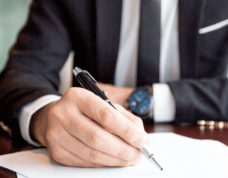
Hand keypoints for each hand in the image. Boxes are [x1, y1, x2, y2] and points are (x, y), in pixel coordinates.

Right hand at [29, 87, 147, 167]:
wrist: (53, 116)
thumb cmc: (84, 109)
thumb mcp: (103, 104)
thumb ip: (124, 117)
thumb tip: (141, 136)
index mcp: (78, 97)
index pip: (105, 114)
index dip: (125, 130)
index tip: (141, 140)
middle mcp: (63, 114)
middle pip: (97, 137)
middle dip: (122, 149)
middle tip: (138, 155)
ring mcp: (57, 135)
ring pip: (91, 154)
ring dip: (115, 160)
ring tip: (129, 159)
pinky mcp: (56, 152)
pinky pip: (84, 163)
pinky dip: (103, 164)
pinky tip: (113, 161)